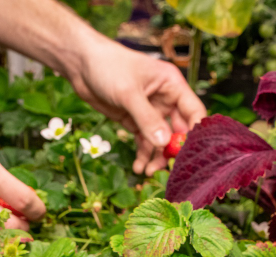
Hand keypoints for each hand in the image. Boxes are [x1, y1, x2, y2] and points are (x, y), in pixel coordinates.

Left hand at [69, 41, 205, 175]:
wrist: (81, 64)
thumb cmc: (108, 66)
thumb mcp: (129, 93)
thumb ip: (147, 119)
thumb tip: (164, 143)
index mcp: (172, 85)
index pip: (194, 112)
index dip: (194, 134)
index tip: (189, 155)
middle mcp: (165, 99)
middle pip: (178, 130)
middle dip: (173, 151)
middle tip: (168, 170)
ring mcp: (150, 111)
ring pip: (161, 140)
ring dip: (156, 157)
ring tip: (147, 173)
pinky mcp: (135, 120)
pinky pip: (144, 141)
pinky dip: (142, 155)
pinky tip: (137, 167)